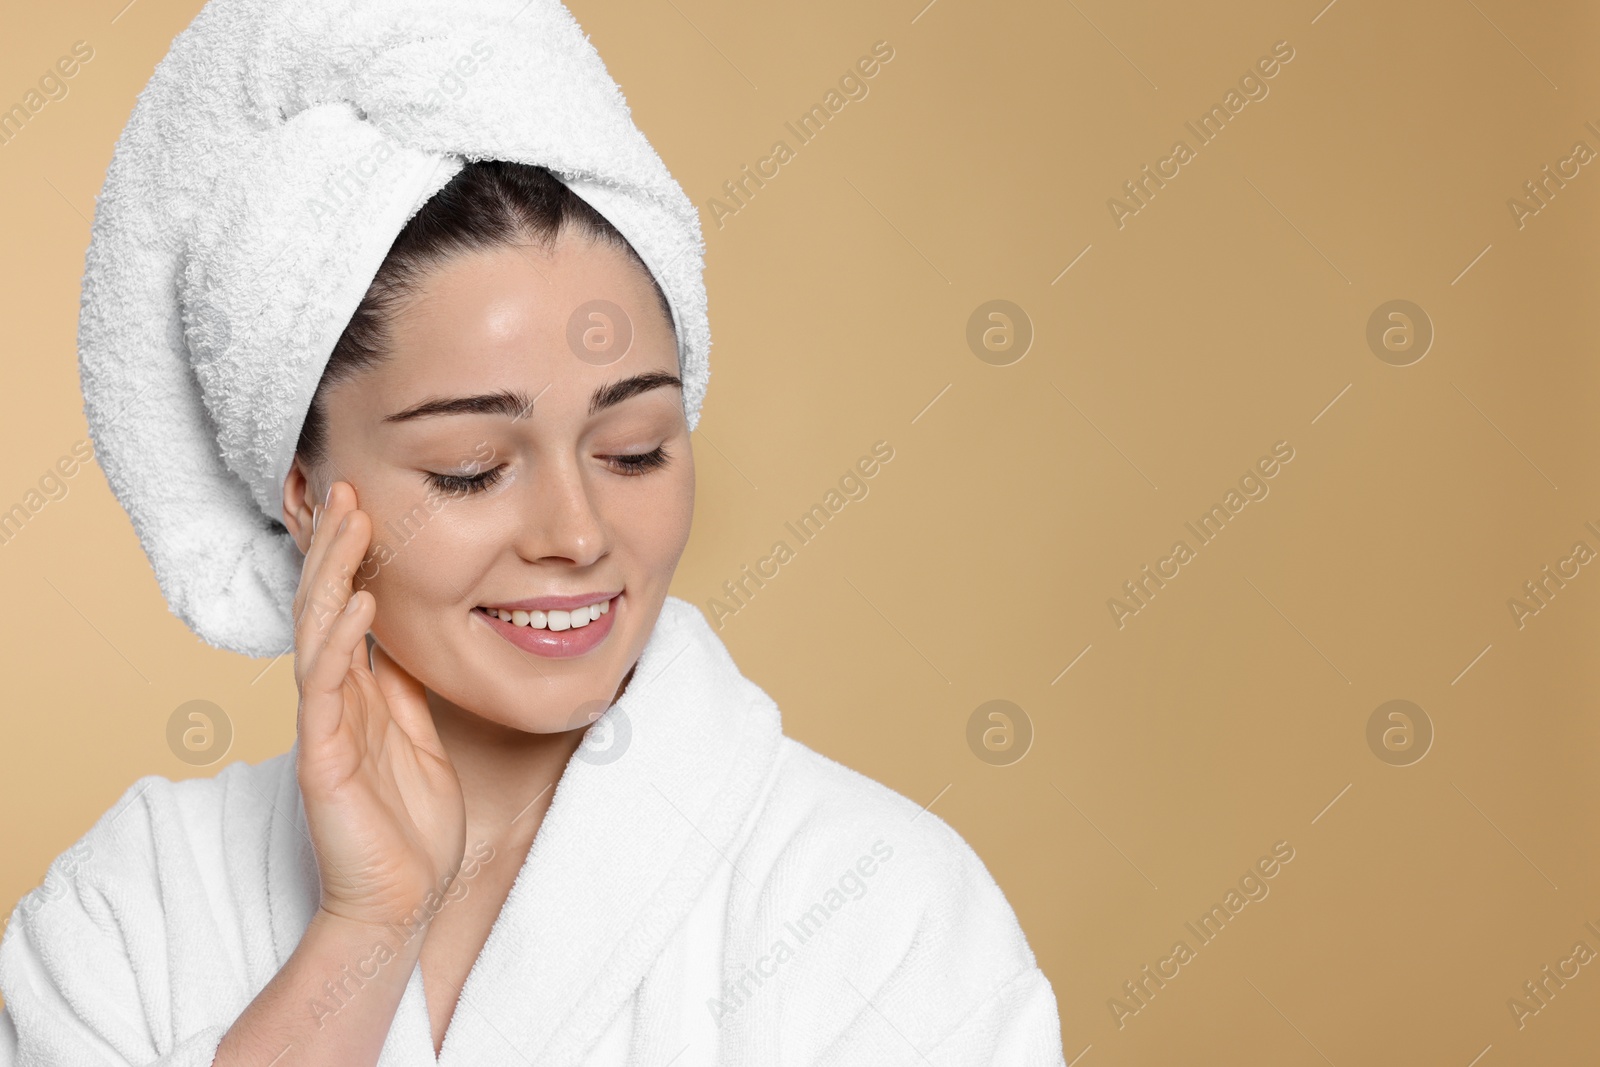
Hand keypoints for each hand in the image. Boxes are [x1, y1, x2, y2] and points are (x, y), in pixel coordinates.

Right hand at [291, 480, 466, 930]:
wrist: (402, 902)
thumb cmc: (410, 827)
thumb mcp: (416, 737)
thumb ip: (402, 687)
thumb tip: (401, 634)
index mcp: (358, 694)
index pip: (344, 609)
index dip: (348, 558)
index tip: (360, 502)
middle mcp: (333, 701)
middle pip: (324, 607)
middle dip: (334, 547)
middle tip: (346, 489)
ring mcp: (325, 726)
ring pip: (317, 633)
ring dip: (333, 574)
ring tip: (348, 520)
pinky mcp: (323, 758)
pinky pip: (326, 689)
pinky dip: (341, 642)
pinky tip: (358, 603)